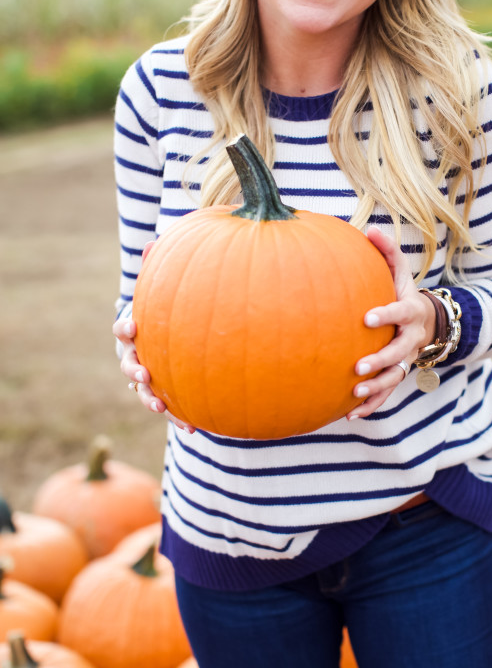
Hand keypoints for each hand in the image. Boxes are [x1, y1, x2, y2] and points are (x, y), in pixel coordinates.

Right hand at [113, 243, 194, 433]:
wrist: (172, 334)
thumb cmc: (169, 307)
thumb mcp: (165, 288)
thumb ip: (160, 267)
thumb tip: (156, 240)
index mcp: (133, 330)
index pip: (122, 329)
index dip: (125, 328)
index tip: (132, 326)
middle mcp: (135, 355)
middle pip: (127, 364)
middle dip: (133, 370)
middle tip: (143, 373)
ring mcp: (147, 377)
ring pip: (142, 392)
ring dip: (149, 399)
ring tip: (159, 404)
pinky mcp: (165, 393)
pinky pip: (169, 407)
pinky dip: (178, 417)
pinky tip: (194, 427)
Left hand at [347, 227, 435, 419]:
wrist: (425, 321)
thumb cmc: (403, 291)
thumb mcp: (400, 271)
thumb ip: (387, 252)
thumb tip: (369, 229)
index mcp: (410, 311)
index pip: (400, 313)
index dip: (386, 315)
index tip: (366, 318)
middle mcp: (411, 339)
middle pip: (399, 352)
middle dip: (380, 360)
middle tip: (358, 366)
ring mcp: (406, 359)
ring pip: (394, 378)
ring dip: (376, 388)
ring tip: (354, 394)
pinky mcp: (397, 374)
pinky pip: (386, 394)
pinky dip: (371, 406)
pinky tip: (349, 415)